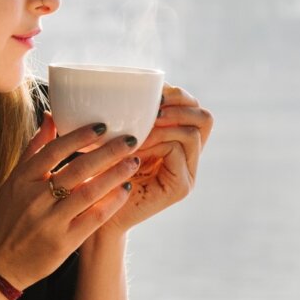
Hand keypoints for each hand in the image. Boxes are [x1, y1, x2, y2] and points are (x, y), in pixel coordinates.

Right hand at [0, 116, 141, 286]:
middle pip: (77, 169)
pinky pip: (93, 218)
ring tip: (133, 162)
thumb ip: (34, 149)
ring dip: (115, 175)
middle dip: (108, 152)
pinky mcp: (63, 243)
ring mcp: (50, 222)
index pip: (54, 150)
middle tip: (129, 140)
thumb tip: (51, 116)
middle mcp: (35, 199)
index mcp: (21, 180)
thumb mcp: (14, 181)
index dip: (79, 136)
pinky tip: (124, 190)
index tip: (102, 126)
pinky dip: (111, 203)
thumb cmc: (8, 218)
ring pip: (89, 192)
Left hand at [114, 86, 210, 234]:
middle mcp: (189, 157)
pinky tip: (135, 148)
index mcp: (178, 142)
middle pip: (204, 117)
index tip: (152, 93)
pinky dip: (156, 143)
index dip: (178, 94)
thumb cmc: (100, 172)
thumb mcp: (119, 136)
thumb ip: (134, 117)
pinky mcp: (182, 187)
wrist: (95, 214)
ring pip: (193, 132)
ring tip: (137, 133)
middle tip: (152, 108)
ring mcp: (189, 173)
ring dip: (163, 126)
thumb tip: (139, 85)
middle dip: (179, 105)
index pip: (195, 107)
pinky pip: (177, 150)